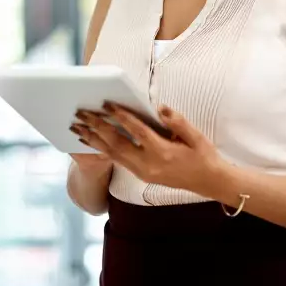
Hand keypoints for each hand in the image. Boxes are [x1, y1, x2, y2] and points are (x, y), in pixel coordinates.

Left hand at [71, 103, 223, 195]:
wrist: (208, 182)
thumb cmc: (203, 155)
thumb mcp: (196, 136)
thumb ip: (177, 121)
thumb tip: (159, 107)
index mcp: (162, 153)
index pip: (137, 131)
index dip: (121, 116)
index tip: (107, 104)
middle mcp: (148, 165)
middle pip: (117, 144)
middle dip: (97, 127)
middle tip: (81, 113)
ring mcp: (142, 172)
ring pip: (112, 154)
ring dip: (94, 139)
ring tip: (77, 126)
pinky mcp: (140, 175)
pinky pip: (116, 160)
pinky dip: (101, 149)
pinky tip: (90, 140)